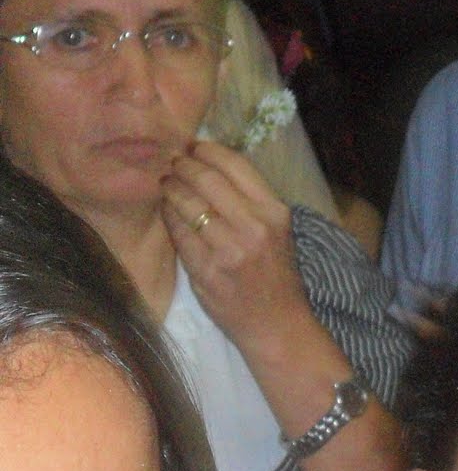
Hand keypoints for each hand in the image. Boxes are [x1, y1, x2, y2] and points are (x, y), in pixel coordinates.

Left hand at [160, 141, 312, 354]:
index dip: (208, 150)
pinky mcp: (206, 269)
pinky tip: (168, 211)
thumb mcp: (277, 232)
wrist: (276, 323)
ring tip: (167, 184)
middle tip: (173, 164)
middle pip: (206, 178)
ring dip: (170, 188)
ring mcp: (228, 249)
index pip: (236, 165)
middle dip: (183, 166)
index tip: (194, 147)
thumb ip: (251, 201)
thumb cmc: (276, 275)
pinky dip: (168, 215)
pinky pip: (178, 231)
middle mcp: (254, 227)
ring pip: (187, 202)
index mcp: (275, 212)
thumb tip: (212, 164)